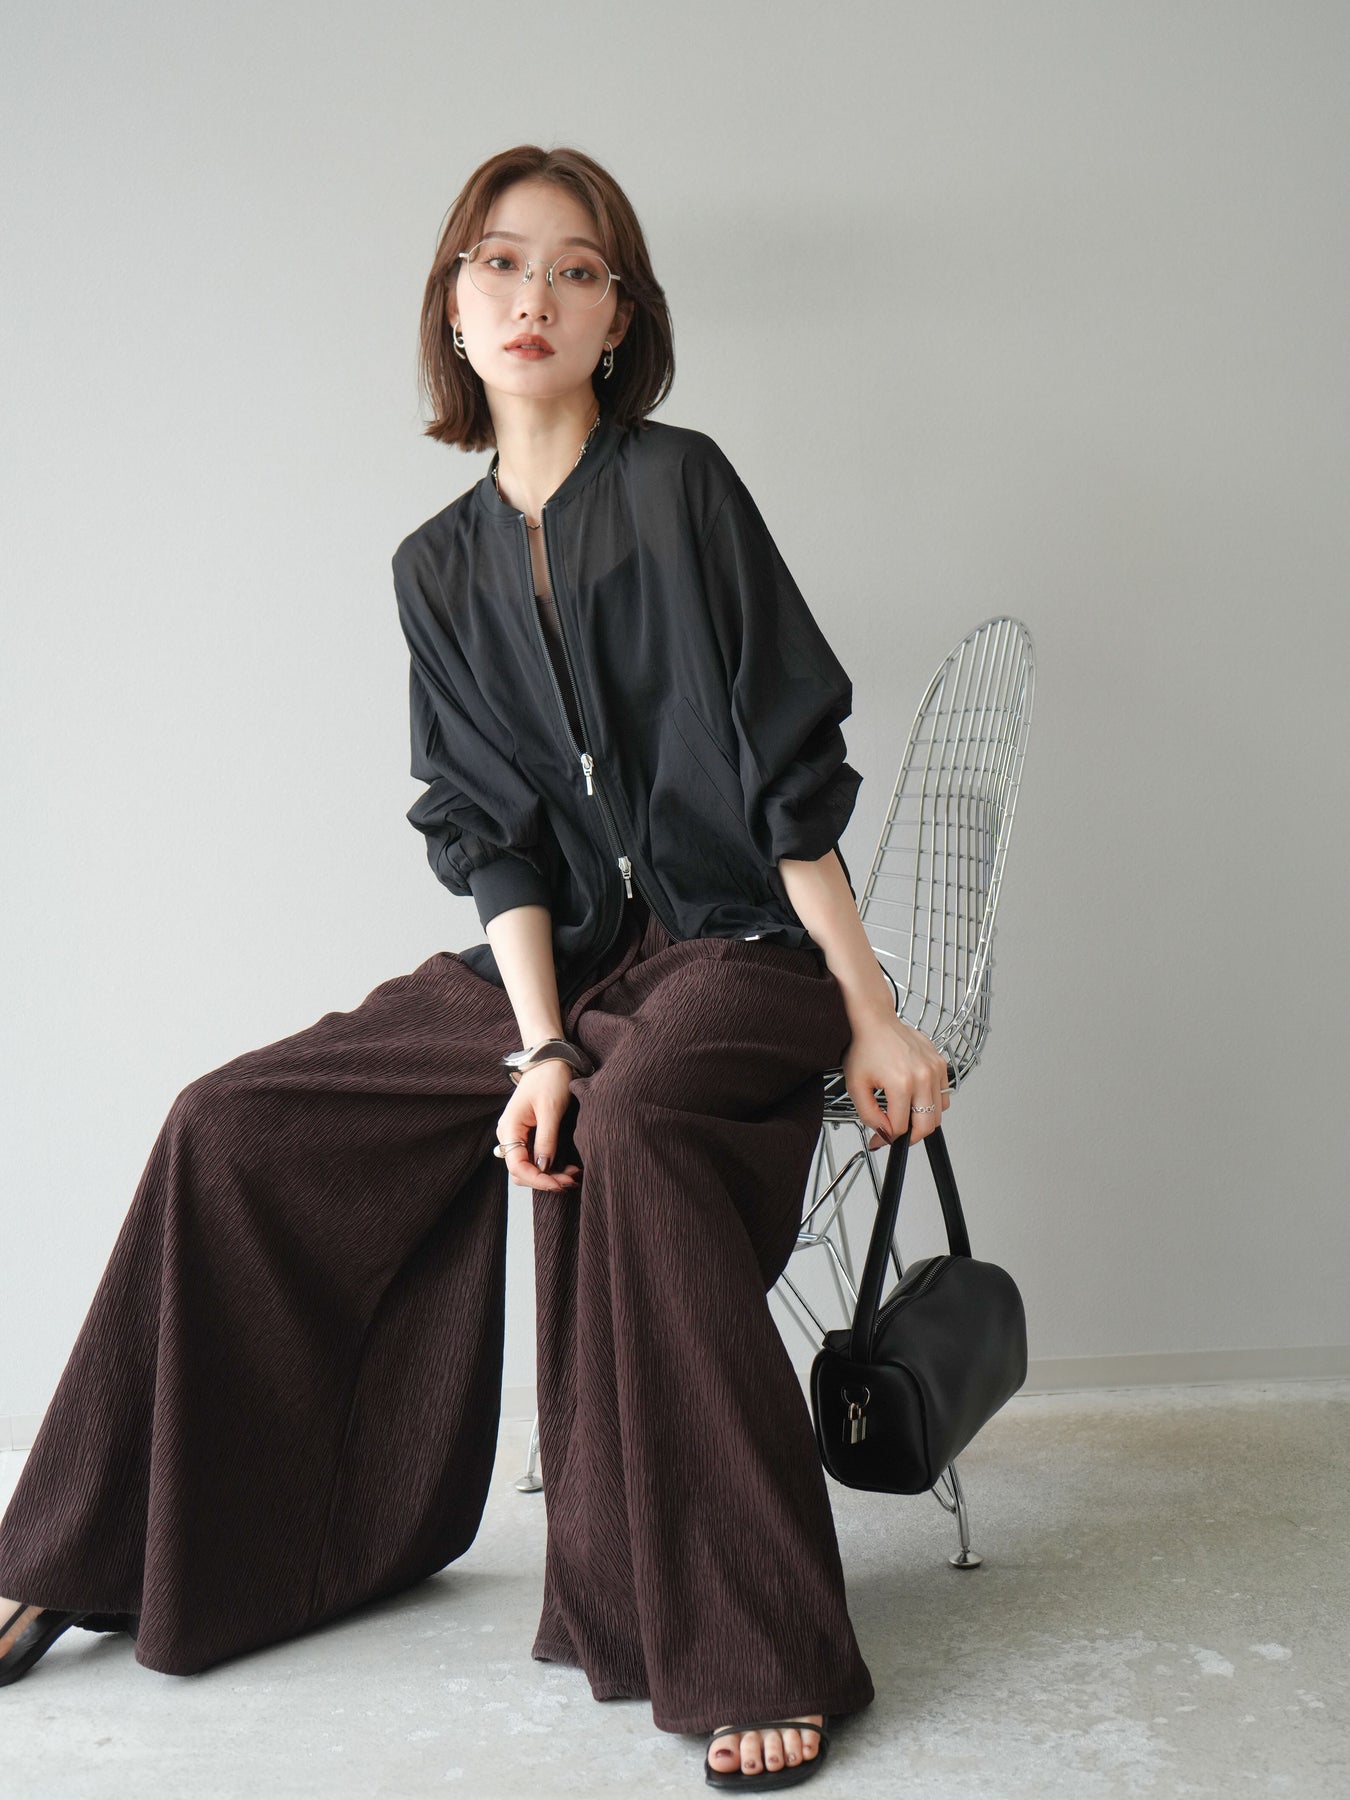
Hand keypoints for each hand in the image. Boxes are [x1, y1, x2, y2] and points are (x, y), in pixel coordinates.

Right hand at [495, 1059, 582, 1192]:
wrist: (550, 1058)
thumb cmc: (549, 1078)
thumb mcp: (551, 1109)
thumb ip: (546, 1139)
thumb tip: (544, 1168)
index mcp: (509, 1128)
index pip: (517, 1166)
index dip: (538, 1180)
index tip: (560, 1184)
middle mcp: (509, 1134)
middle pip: (521, 1171)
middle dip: (545, 1180)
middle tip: (571, 1181)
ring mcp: (518, 1135)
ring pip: (528, 1167)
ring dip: (549, 1176)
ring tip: (573, 1176)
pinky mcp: (528, 1134)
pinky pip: (535, 1157)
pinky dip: (550, 1166)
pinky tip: (568, 1168)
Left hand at [841, 1009, 951, 1147]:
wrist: (876, 1021)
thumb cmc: (865, 1046)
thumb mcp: (856, 1085)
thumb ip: (869, 1115)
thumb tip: (883, 1133)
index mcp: (901, 1083)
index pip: (900, 1127)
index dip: (888, 1138)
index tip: (880, 1140)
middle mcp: (922, 1077)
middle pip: (926, 1125)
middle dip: (910, 1137)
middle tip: (897, 1135)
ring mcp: (934, 1069)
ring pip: (938, 1113)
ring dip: (923, 1120)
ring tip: (905, 1116)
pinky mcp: (940, 1064)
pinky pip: (944, 1095)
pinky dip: (933, 1104)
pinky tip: (917, 1099)